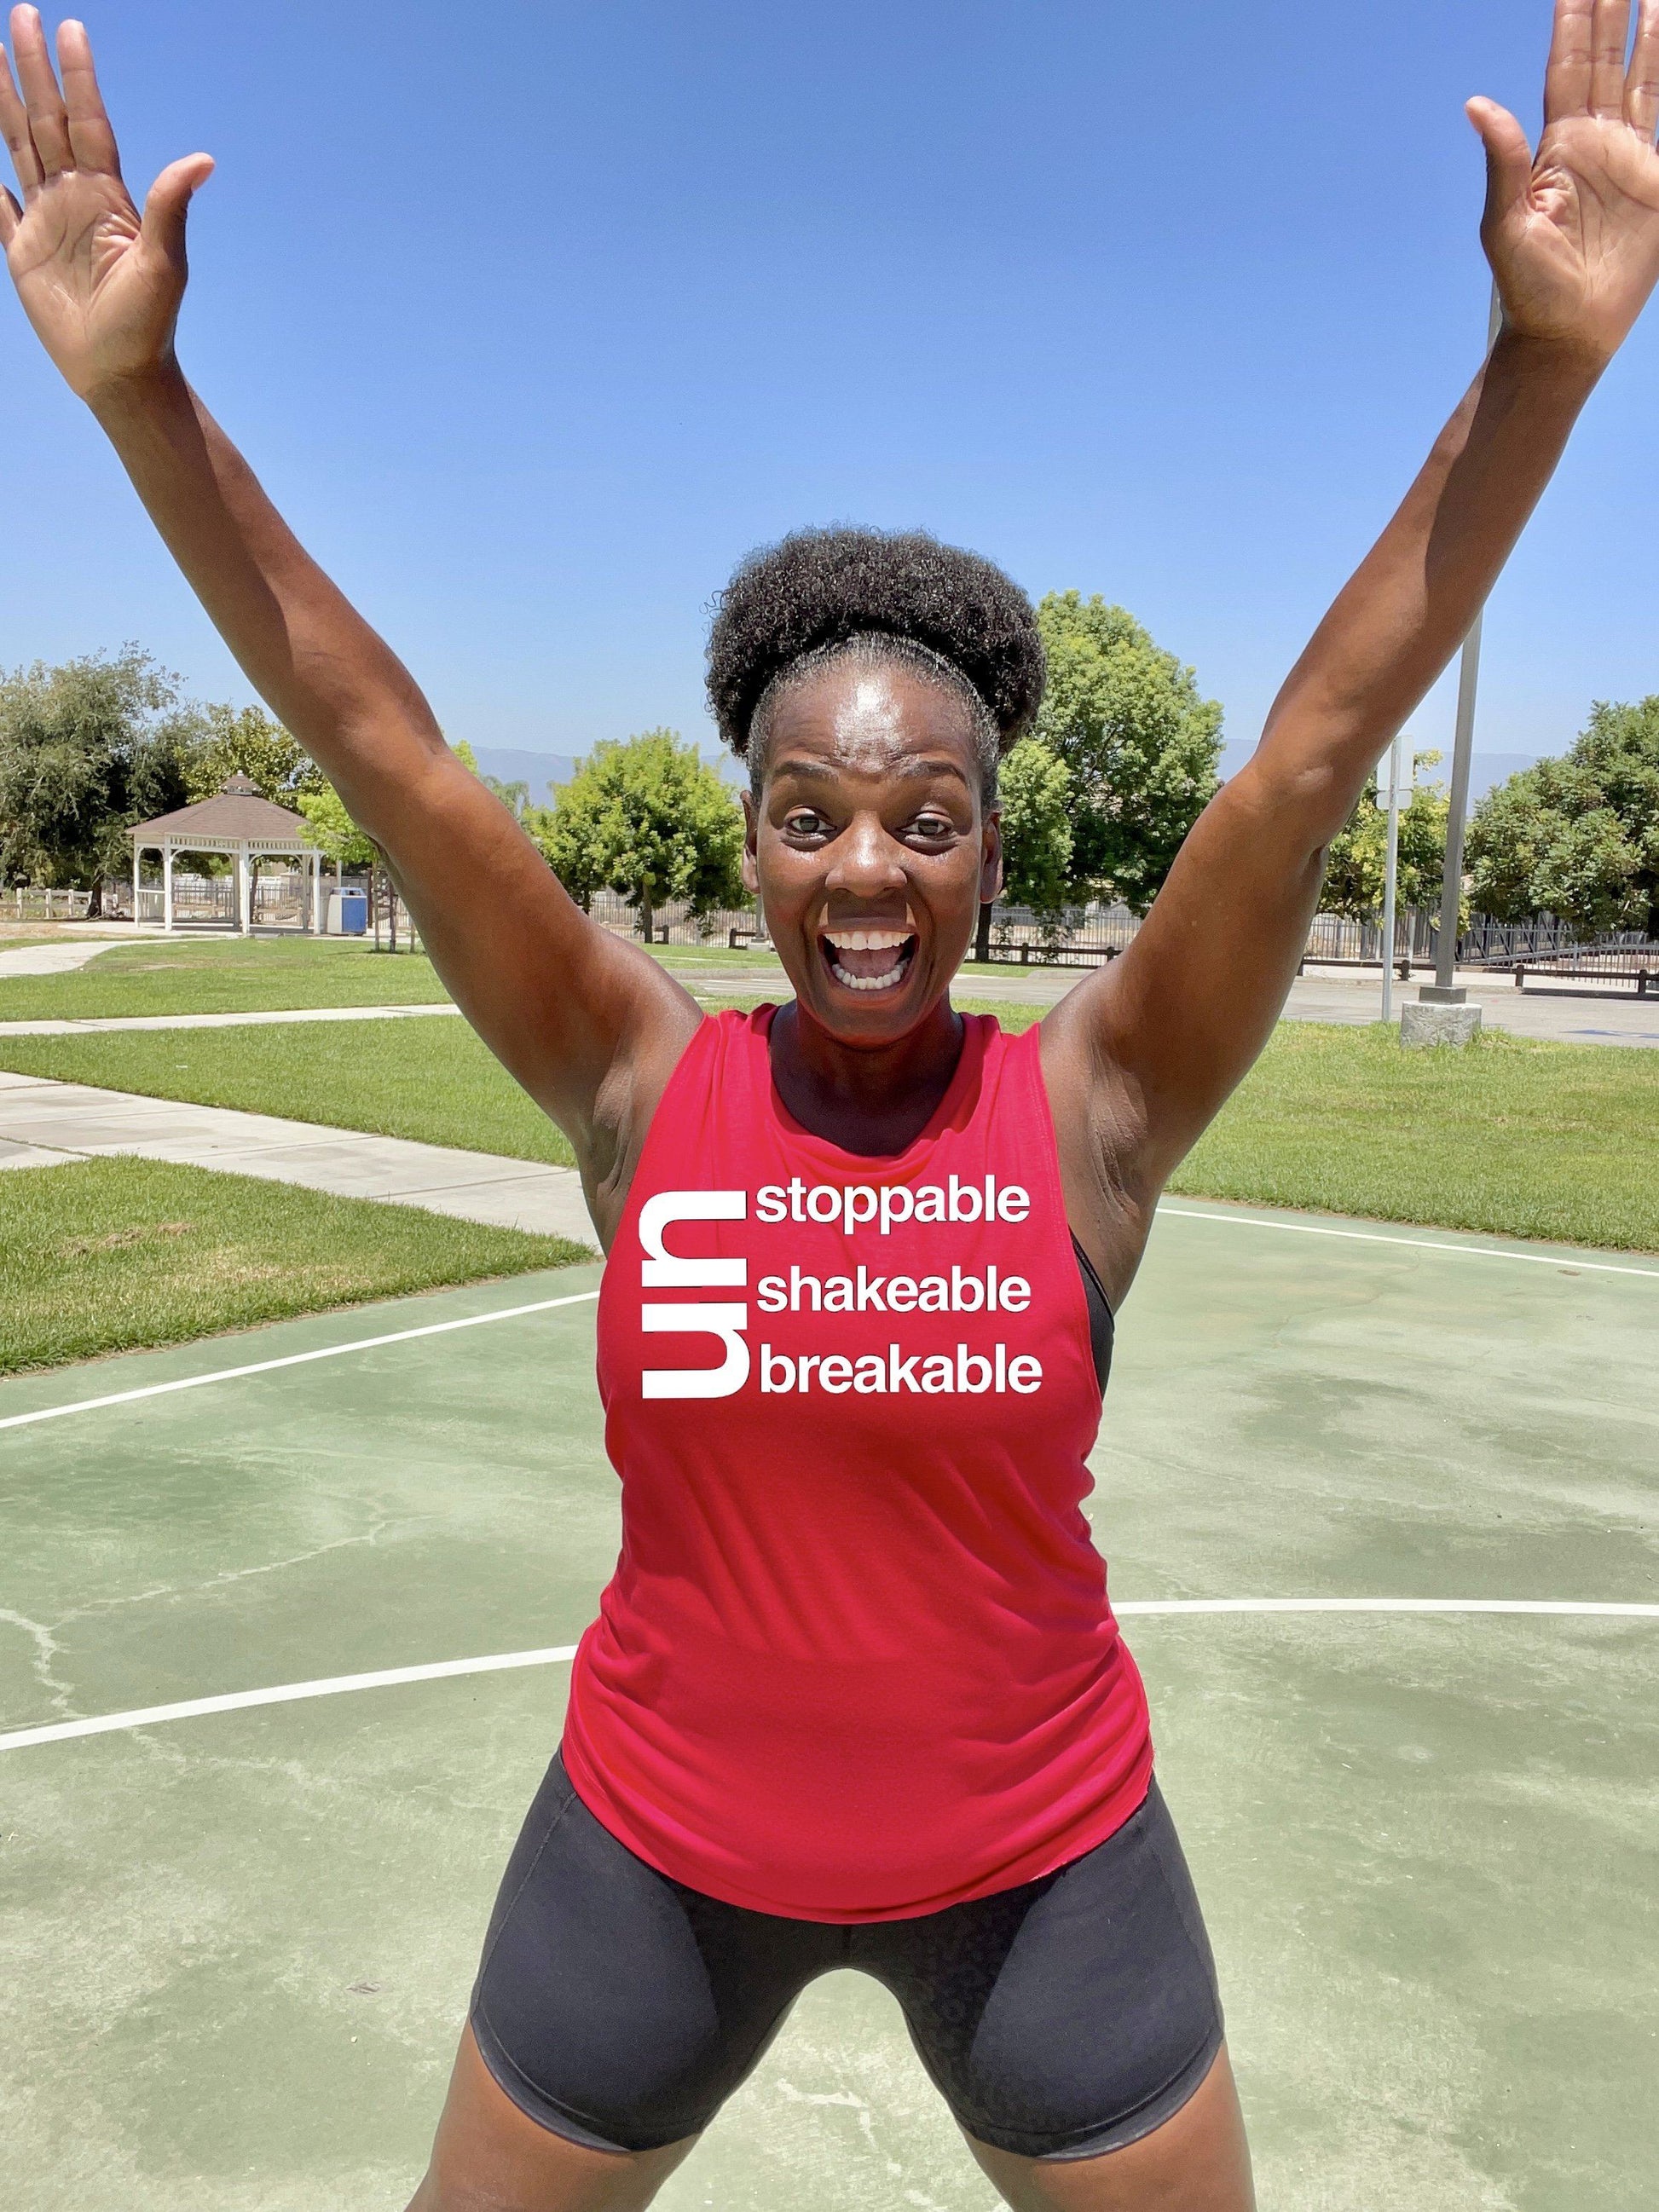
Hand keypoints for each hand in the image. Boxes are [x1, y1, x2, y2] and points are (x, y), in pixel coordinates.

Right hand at [0, 7, 211, 397]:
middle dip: (32, 68)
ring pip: (17, 144)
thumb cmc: (149, 324)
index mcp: (105, 196)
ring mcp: (45, 221)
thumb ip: (170, 207)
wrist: (121, 374)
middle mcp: (73, 198)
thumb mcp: (164, 264)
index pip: (87, 121)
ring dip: (3, 99)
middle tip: (20, 13)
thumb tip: (204, 160)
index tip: (70, 29)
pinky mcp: (22, 252)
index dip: (77, 76)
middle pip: (46, 118)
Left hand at [1471, 0, 1658, 363]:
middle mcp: (1593, 142)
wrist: (1567, 332)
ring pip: (1641, 78)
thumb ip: (1503, 163)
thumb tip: (1476, 104)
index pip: (1568, 67)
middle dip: (1613, 11)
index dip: (1575, 21)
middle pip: (1606, 60)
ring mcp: (1628, 159)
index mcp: (1556, 146)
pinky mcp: (1656, 182)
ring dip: (1648, 36)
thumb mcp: (1506, 225)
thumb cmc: (1527, 288)